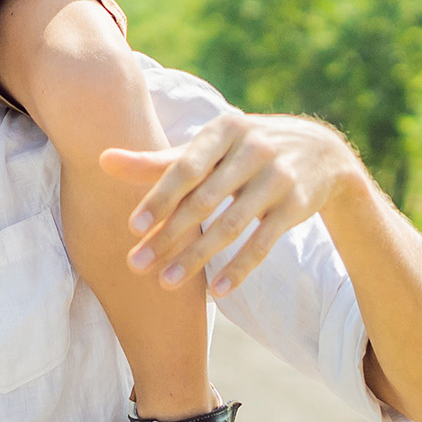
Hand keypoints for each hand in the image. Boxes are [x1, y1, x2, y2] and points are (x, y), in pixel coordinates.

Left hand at [100, 112, 363, 294]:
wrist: (319, 152)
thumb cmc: (243, 151)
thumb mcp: (207, 148)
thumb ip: (157, 160)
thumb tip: (102, 160)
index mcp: (224, 130)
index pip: (186, 167)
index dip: (159, 197)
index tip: (133, 227)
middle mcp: (254, 149)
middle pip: (204, 200)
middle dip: (169, 235)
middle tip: (137, 265)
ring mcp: (278, 177)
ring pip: (232, 225)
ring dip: (197, 257)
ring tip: (167, 283)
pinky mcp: (296, 205)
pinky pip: (263, 243)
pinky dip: (239, 268)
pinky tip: (216, 291)